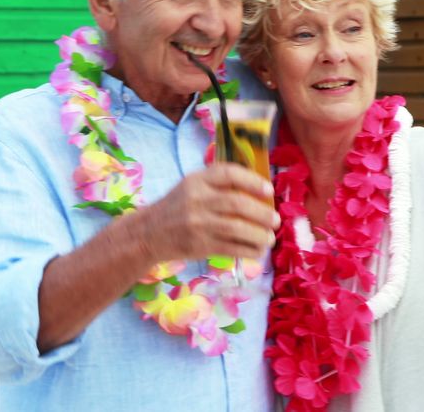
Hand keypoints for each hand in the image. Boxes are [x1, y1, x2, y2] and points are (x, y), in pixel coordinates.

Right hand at [133, 163, 279, 261]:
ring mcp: (197, 224)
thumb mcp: (192, 187)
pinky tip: (258, 250)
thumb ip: (220, 185)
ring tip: (270, 237)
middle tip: (276, 220)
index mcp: (197, 181)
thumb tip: (261, 192)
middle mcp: (196, 200)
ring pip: (236, 229)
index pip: (228, 174)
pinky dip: (249, 250)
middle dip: (262, 213)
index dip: (252, 181)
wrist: (148, 234)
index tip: (269, 190)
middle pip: (236, 204)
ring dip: (259, 234)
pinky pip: (231, 248)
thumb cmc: (178, 207)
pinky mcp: (199, 246)